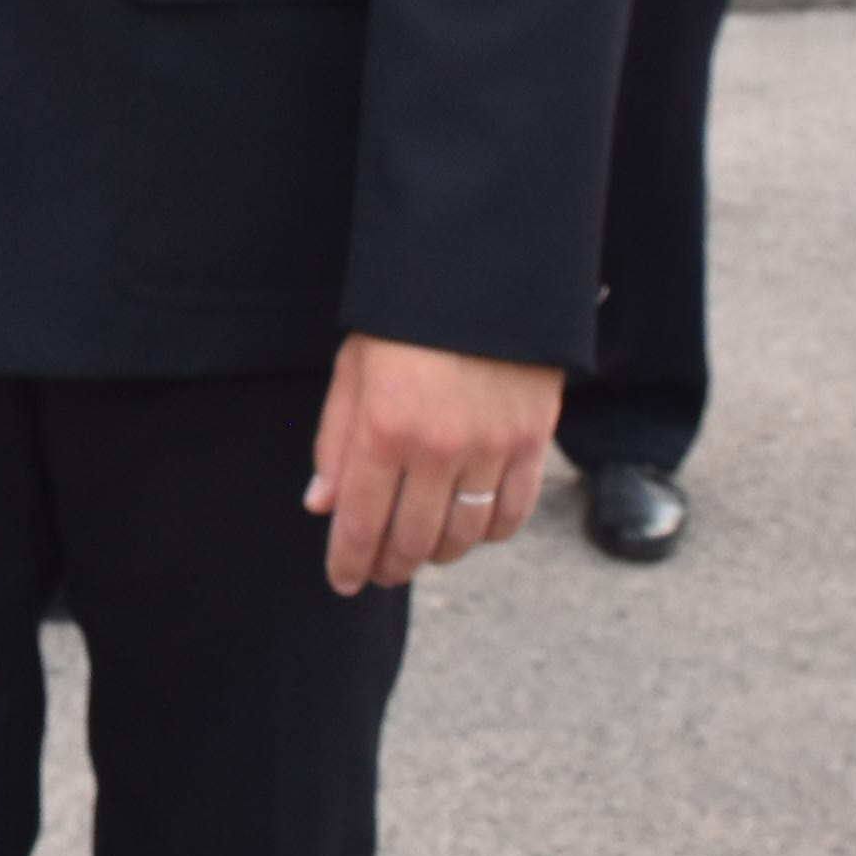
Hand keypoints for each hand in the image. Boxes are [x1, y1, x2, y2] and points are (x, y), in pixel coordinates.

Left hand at [306, 337, 559, 596]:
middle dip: (389, 566)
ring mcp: (492, 448)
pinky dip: (487, 533)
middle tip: (379, 572)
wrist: (483, 274)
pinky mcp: (532, 442)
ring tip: (419, 551)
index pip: (361, 523)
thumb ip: (337, 442)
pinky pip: (510, 515)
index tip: (344, 582)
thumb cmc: (405, 322)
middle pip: (412, 541)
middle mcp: (439, 447)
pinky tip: (468, 527)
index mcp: (384, 428)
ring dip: (436, 554)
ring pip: (463, 537)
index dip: (349, 562)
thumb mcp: (353, 371)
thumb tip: (323, 506)